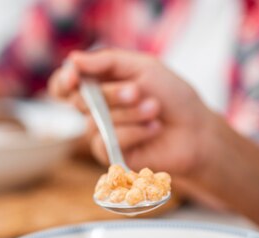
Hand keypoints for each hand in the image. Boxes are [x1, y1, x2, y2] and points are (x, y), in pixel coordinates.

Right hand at [49, 49, 217, 177]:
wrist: (195, 130)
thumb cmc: (172, 97)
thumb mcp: (143, 67)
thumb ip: (107, 61)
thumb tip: (72, 60)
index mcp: (99, 85)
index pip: (63, 86)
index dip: (62, 81)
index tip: (73, 77)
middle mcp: (96, 110)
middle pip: (80, 100)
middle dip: (112, 94)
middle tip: (138, 92)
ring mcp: (103, 134)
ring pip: (96, 122)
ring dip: (130, 113)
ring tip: (154, 110)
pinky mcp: (113, 156)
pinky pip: (107, 142)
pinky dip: (133, 132)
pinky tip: (153, 130)